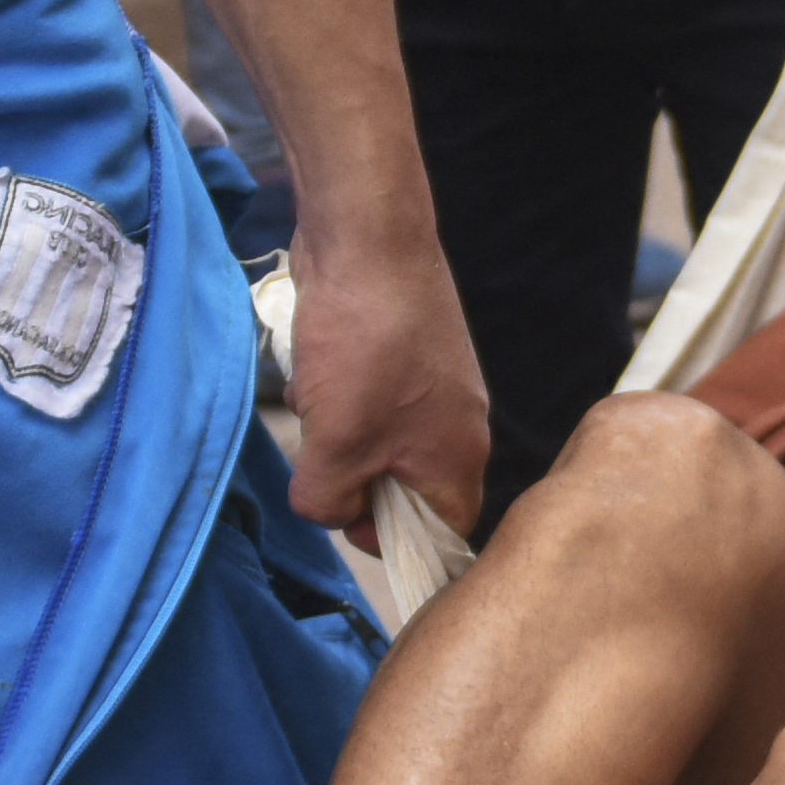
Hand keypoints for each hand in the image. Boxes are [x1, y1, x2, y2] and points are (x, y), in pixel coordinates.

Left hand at [273, 219, 489, 542]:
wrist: (368, 240)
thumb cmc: (363, 345)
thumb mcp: (335, 446)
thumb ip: (330, 502)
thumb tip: (332, 510)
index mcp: (459, 458)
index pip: (447, 534)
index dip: (396, 544)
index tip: (349, 521)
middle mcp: (462, 425)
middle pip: (413, 490)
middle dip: (360, 484)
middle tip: (325, 462)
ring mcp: (440, 386)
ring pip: (388, 444)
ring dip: (346, 439)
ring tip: (322, 406)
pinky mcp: (412, 355)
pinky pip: (378, 403)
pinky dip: (345, 401)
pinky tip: (322, 372)